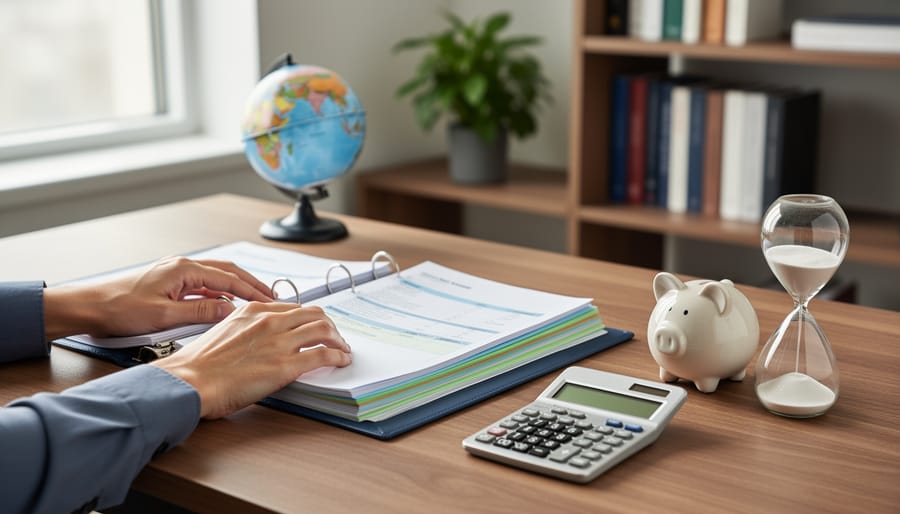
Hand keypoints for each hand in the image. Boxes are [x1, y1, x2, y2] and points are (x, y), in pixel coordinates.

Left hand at [43, 256, 273, 339]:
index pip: (229, 279)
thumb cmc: (119, 309)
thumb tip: (230, 310)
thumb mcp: (164, 316)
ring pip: (216, 277)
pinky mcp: (169, 283)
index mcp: (184, 269)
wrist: (89, 307)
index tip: (271, 300)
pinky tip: (226, 304)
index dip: (253, 290)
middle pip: (227, 272)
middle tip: (272, 297)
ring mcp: (175, 273)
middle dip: (251, 284)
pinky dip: (220, 293)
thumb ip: (201, 313)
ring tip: (256, 299)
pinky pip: (203, 285)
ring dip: (237, 287)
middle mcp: (182, 266)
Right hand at [153, 302, 351, 418]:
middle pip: (314, 314)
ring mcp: (279, 341)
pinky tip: (341, 361)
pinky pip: (323, 355)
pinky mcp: (286, 365)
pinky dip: (338, 356)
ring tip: (342, 349)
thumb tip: (259, 341)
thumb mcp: (224, 332)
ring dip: (338, 339)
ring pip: (324, 329)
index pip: (293, 308)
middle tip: (334, 337)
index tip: (315, 326)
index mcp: (253, 310)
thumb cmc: (198, 364)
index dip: (309, 318)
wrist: (189, 380)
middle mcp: (270, 321)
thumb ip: (246, 330)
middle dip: (329, 325)